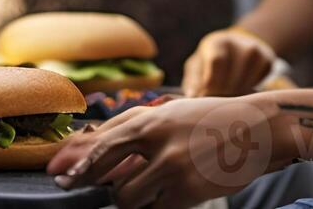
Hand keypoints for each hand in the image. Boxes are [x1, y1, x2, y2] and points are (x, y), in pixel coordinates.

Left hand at [49, 96, 289, 208]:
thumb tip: (85, 146)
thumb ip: (129, 128)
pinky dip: (155, 205)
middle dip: (86, 181)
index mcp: (150, 119)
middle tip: (72, 188)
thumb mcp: (166, 113)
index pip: (101, 142)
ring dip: (130, 196)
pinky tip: (168, 192)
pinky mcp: (188, 192)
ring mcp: (173, 168)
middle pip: (105, 170)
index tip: (55, 174)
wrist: (256, 128)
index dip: (75, 161)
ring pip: (128, 197)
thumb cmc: (205, 120)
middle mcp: (158, 141)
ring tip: (147, 184)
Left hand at [182, 28, 279, 97]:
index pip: (217, 62)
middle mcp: (240, 44)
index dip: (211, 83)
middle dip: (221, 95)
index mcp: (218, 43)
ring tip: (225, 99)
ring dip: (234, 98)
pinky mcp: (267, 63)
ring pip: (245, 87)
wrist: (237, 44)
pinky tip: (239, 92)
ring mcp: (257, 53)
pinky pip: (257, 89)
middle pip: (232, 79)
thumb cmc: (209, 59)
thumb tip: (192, 97)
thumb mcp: (197, 64)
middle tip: (213, 104)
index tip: (205, 96)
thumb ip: (194, 80)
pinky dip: (247, 96)